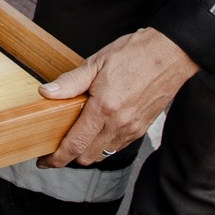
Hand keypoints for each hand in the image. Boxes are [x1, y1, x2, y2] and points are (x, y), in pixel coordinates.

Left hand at [35, 28, 199, 166]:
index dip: (56, 158)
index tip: (44, 161)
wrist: (170, 54)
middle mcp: (120, 124)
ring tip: (74, 138)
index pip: (75, 145)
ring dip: (86, 152)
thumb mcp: (97, 62)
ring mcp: (133, 129)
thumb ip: (71, 82)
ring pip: (102, 154)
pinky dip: (102, 145)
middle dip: (68, 157)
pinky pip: (117, 146)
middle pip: (87, 156)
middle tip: (54, 146)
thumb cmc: (135, 54)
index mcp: (104, 108)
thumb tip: (46, 92)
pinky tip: (96, 130)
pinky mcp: (142, 128)